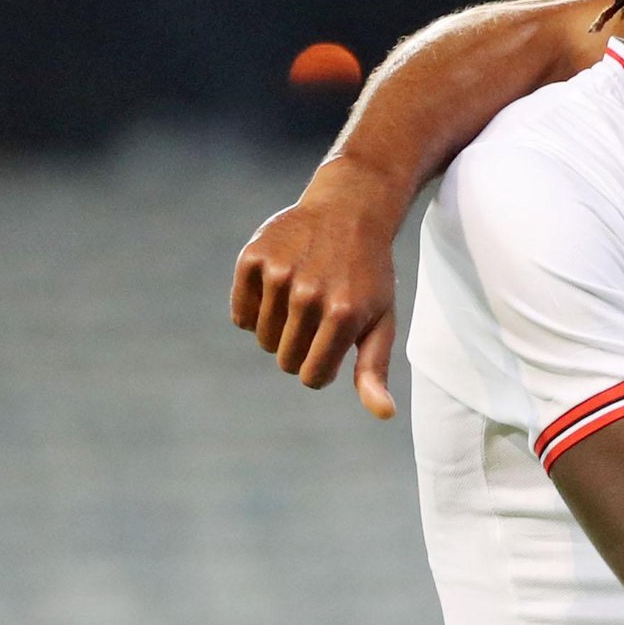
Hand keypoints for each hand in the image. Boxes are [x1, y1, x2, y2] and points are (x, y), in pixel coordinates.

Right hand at [230, 159, 402, 418]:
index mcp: (343, 316)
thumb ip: (374, 369)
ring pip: (261, 339)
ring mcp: (278, 275)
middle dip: (300, 347)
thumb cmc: (369, 275)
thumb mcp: (381, 319)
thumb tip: (383, 414)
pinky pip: (240, 314)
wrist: (349, 210)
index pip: (310, 377)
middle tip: (320, 314)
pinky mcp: (253, 259)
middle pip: (284, 360)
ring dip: (279, 328)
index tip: (334, 344)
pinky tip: (279, 285)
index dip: (319, 367)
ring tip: (304, 295)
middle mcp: (309, 296)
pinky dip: (255, 310)